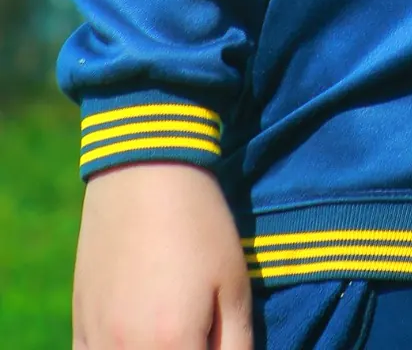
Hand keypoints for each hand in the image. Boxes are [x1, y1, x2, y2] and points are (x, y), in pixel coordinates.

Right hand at [73, 162, 252, 349]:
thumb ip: (236, 345)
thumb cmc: (199, 224)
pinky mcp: (80, 327)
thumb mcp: (234, 284)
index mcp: (174, 347)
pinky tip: (138, 336)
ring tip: (171, 329)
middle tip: (199, 328)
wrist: (144, 172)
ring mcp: (98, 343)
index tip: (219, 338)